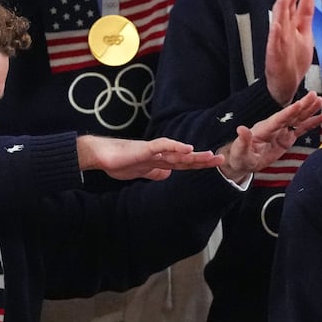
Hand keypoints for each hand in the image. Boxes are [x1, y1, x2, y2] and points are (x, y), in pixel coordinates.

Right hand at [77, 135, 222, 180]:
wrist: (101, 156)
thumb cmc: (117, 163)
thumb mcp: (140, 172)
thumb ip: (154, 172)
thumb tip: (167, 175)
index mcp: (159, 162)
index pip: (182, 164)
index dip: (197, 165)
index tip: (213, 166)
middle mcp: (159, 155)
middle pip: (184, 157)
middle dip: (202, 159)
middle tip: (221, 158)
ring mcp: (153, 151)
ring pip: (177, 151)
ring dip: (194, 153)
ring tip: (209, 155)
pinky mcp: (144, 148)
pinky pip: (162, 145)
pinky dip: (175, 146)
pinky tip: (187, 147)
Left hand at [218, 91, 321, 181]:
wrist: (244, 161)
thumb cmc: (240, 156)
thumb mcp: (240, 151)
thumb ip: (243, 141)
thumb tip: (241, 129)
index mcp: (264, 129)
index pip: (278, 119)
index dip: (289, 112)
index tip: (299, 104)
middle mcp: (274, 126)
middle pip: (291, 114)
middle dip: (303, 105)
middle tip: (315, 95)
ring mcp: (282, 131)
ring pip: (298, 118)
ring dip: (309, 110)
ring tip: (320, 101)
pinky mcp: (287, 138)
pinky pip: (301, 128)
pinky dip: (312, 123)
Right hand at [265, 0, 315, 105]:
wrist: (286, 84)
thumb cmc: (294, 61)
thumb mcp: (304, 34)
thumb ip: (305, 16)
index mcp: (291, 27)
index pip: (292, 7)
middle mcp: (283, 33)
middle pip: (284, 11)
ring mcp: (277, 44)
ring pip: (278, 24)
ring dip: (281, 10)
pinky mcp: (274, 56)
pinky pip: (273, 44)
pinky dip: (275, 35)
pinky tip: (276, 25)